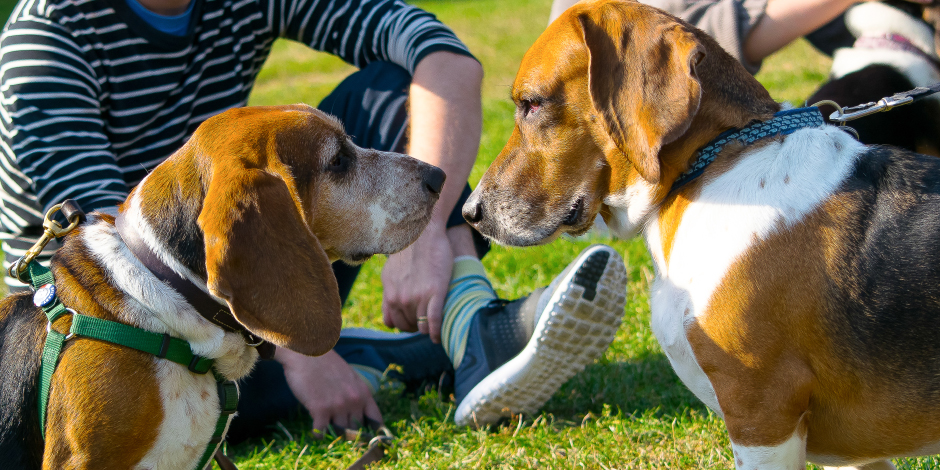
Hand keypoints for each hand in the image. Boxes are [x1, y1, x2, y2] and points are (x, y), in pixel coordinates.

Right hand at [275, 347, 381, 433]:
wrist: (306, 353)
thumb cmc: (326, 364)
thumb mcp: (350, 377)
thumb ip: (356, 395)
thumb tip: (357, 416)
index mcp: (363, 393)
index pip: (376, 420)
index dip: (373, 431)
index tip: (366, 436)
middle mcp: (354, 401)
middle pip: (356, 429)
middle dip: (348, 430)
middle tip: (337, 424)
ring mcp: (338, 406)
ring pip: (340, 432)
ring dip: (332, 430)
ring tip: (325, 422)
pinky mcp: (320, 409)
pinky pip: (321, 432)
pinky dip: (318, 433)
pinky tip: (316, 426)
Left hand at [381, 222, 452, 341]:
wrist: (423, 234)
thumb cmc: (408, 252)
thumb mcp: (389, 274)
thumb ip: (389, 294)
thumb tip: (389, 313)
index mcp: (390, 295)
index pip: (394, 323)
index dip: (405, 325)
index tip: (413, 323)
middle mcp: (401, 299)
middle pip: (409, 326)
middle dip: (417, 327)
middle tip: (425, 323)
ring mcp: (418, 297)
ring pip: (422, 327)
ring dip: (427, 329)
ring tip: (434, 328)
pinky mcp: (435, 293)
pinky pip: (434, 321)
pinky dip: (437, 332)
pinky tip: (439, 337)